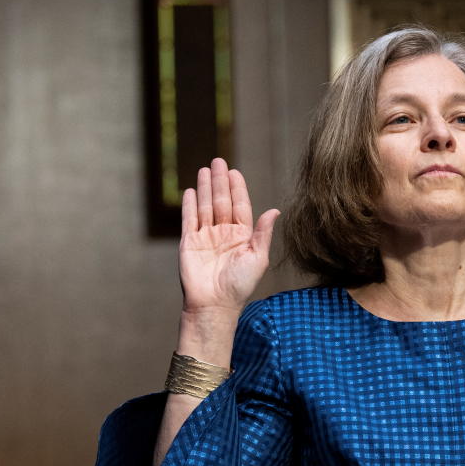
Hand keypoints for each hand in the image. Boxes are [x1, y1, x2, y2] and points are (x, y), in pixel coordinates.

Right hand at [179, 158, 279, 314]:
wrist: (214, 304)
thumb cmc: (240, 285)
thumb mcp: (257, 257)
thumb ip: (263, 233)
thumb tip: (275, 211)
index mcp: (242, 236)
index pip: (240, 206)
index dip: (237, 188)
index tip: (234, 171)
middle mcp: (224, 234)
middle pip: (221, 201)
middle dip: (220, 181)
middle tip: (218, 161)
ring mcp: (205, 237)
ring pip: (206, 207)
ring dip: (205, 188)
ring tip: (204, 170)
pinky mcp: (189, 243)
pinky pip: (189, 220)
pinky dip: (189, 205)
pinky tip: (190, 191)